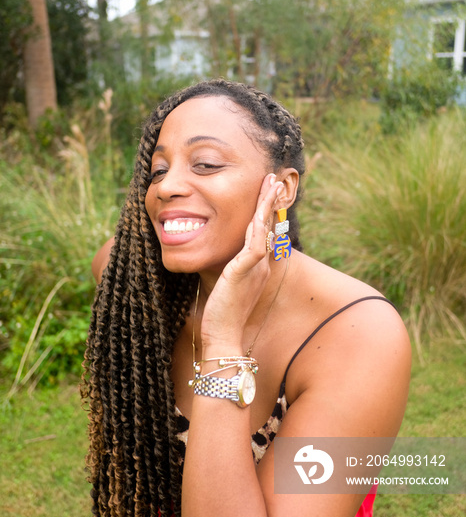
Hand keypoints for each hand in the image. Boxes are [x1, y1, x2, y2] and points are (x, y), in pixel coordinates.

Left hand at [200, 173, 284, 349]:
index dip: (266, 210)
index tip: (267, 192)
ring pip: (264, 229)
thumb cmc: (220, 315)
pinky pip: (254, 245)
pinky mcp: (244, 273)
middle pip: (268, 225)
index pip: (263, 232)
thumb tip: (221, 259)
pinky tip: (258, 212)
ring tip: (271, 184)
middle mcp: (260, 264)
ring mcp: (254, 268)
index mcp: (256, 266)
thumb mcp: (225, 285)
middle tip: (274, 179)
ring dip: (267, 205)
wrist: (222, 337)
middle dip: (270, 200)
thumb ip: (227, 270)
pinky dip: (258, 227)